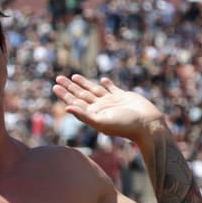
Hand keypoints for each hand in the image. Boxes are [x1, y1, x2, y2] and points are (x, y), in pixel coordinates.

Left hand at [52, 74, 166, 143]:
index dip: (64, 94)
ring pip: (94, 90)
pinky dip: (107, 84)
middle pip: (81, 95)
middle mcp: (100, 108)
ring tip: (74, 76)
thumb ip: (84, 115)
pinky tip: (103, 80)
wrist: (147, 124)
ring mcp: (111, 102)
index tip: (55, 86)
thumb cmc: (125, 126)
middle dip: (69, 87)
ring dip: (84, 83)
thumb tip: (66, 108)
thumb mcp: (102, 122)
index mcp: (93, 114)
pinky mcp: (123, 97)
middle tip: (58, 78)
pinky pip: (112, 88)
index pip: (75, 102)